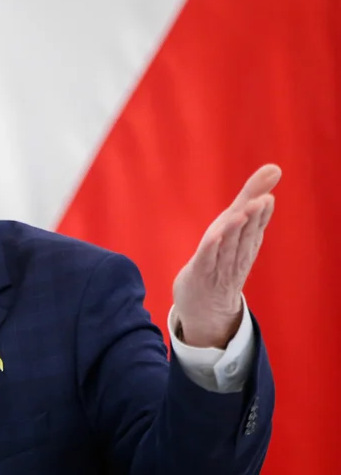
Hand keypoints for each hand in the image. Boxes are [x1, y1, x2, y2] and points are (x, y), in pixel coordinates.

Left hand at [172, 164, 279, 347]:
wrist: (207, 305)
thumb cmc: (222, 258)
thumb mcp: (236, 227)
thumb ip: (250, 197)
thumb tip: (274, 168)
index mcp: (247, 244)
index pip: (257, 226)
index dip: (262, 213)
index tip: (268, 196)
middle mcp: (237, 255)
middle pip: (246, 234)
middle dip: (254, 217)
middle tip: (262, 199)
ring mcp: (220, 267)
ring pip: (229, 246)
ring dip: (235, 230)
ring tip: (242, 212)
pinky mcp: (201, 274)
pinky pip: (207, 260)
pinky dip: (211, 249)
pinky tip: (214, 236)